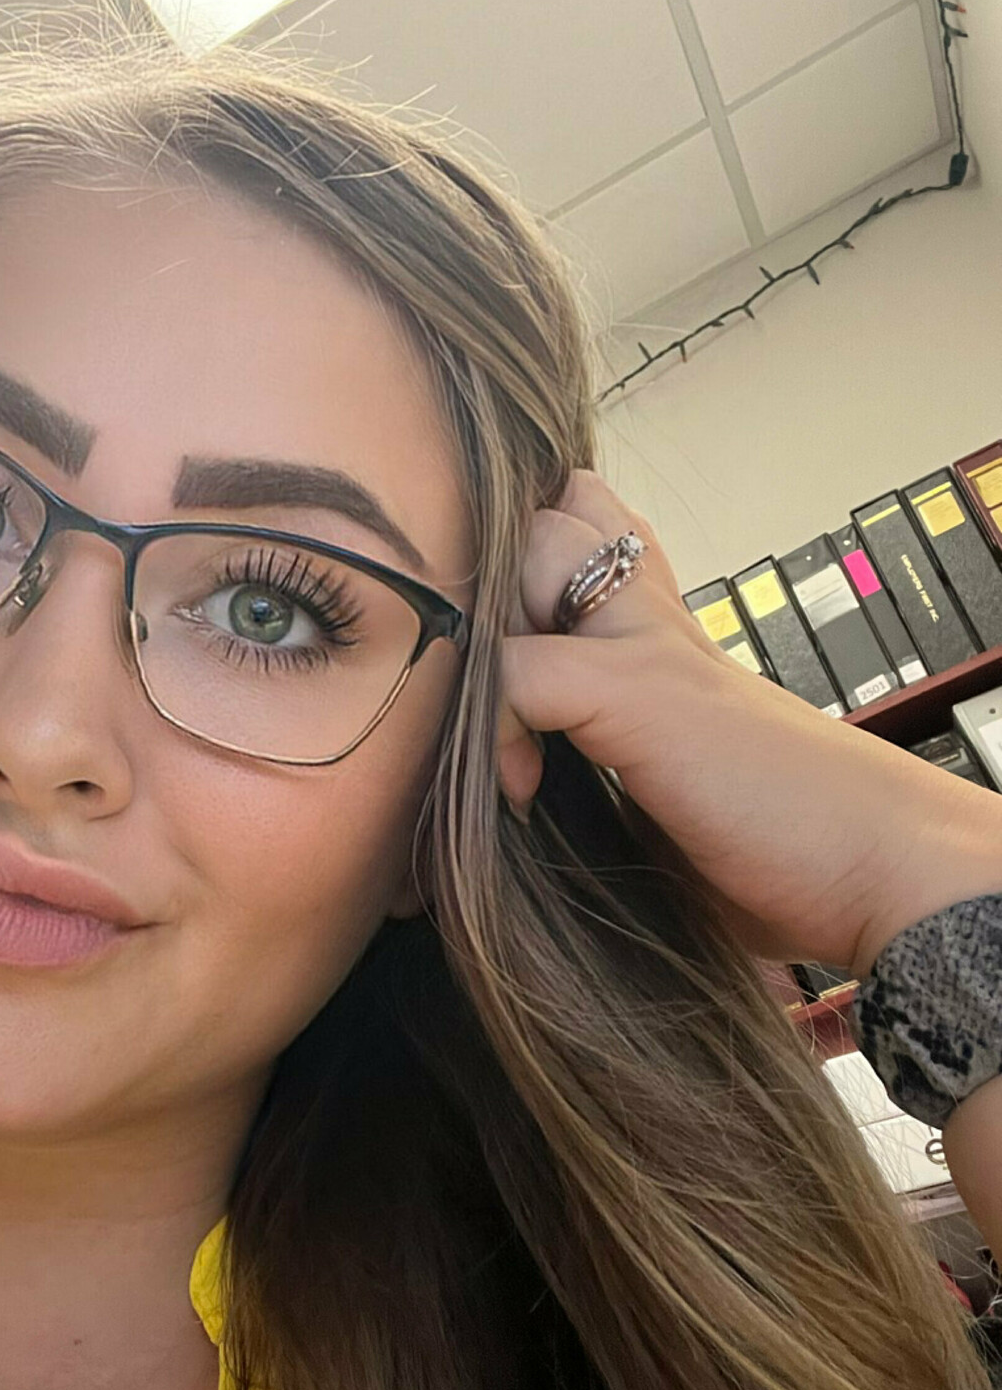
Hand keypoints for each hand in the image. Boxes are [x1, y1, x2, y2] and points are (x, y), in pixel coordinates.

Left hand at [496, 471, 1001, 977]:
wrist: (893, 870)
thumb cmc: (796, 851)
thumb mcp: (689, 800)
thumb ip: (626, 778)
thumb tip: (549, 817)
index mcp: (675, 640)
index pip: (598, 535)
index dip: (540, 577)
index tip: (519, 680)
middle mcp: (662, 624)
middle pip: (556, 519)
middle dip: (501, 593)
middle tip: (505, 699)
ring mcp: (653, 648)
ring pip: (534, 556)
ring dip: (496, 639)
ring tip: (511, 735)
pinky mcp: (641, 694)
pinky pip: (519, 669)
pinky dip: (497, 730)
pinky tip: (522, 792)